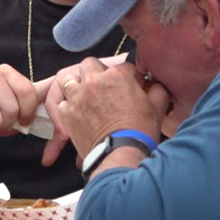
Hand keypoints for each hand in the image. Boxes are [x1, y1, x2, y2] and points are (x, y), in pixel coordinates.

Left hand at [44, 59, 168, 167]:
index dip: (130, 76)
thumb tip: (156, 86)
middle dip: (97, 71)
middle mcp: (94, 81)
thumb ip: (157, 90)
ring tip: (86, 96)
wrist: (120, 155)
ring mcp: (77, 97)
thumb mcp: (157, 107)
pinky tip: (78, 113)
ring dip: (78, 86)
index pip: (124, 67)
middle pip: (90, 64)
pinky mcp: (67, 113)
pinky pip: (62, 103)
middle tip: (104, 85)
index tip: (133, 86)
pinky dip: (68, 106)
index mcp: (117, 76)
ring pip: (70, 80)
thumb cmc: (139, 132)